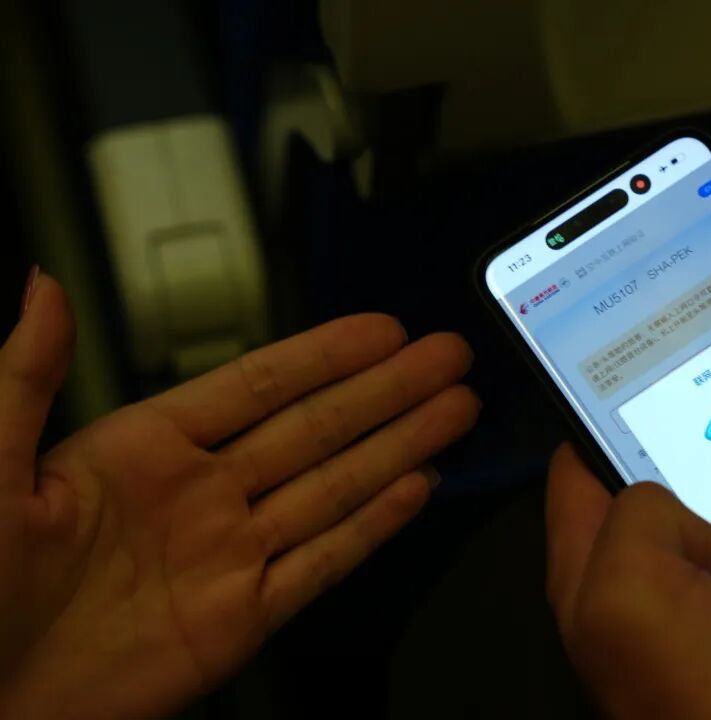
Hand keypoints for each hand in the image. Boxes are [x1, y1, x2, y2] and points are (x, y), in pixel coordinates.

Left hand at [0, 271, 479, 718]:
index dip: (325, 354)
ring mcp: (226, 556)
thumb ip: (25, 378)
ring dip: (398, 446)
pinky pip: (321, 563)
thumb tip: (43, 289)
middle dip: (389, 390)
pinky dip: (372, 527)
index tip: (380, 329)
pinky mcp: (240, 618)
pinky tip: (413, 490)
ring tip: (452, 410)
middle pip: (317, 429)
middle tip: (445, 357)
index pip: (258, 386)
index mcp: (141, 450)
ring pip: (335, 486)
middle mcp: (198, 495)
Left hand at [545, 443, 710, 719]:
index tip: (636, 399)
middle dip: (656, 467)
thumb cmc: (691, 690)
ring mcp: (660, 621)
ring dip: (700, 510)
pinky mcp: (707, 640)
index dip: (596, 432)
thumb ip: (639, 519)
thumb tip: (687, 523)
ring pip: (672, 538)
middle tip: (699, 432)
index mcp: (581, 576)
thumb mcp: (638, 582)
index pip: (570, 479)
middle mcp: (612, 596)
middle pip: (624, 505)